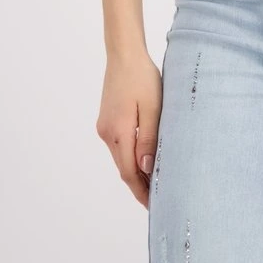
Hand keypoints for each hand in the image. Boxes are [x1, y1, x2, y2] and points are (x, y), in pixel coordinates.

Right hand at [96, 47, 162, 207]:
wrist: (124, 55)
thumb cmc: (143, 78)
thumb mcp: (153, 108)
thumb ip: (150, 139)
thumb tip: (146, 169)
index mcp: (119, 132)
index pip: (129, 173)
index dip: (141, 192)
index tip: (154, 206)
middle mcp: (107, 133)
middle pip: (123, 169)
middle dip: (139, 186)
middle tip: (158, 201)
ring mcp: (104, 127)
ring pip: (120, 158)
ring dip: (134, 172)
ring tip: (154, 184)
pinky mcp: (106, 121)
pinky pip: (118, 146)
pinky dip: (130, 157)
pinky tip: (143, 160)